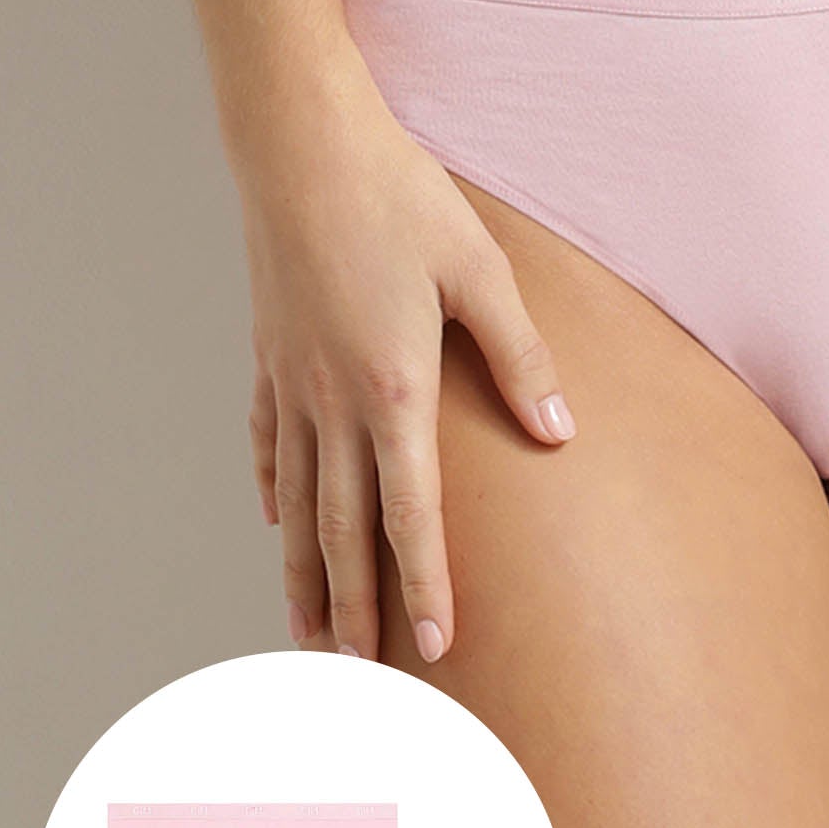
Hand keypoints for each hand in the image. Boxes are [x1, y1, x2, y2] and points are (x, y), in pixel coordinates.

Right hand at [241, 77, 574, 663]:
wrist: (302, 144)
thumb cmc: (402, 199)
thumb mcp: (482, 273)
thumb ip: (521, 356)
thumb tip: (559, 431)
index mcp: (394, 390)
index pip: (412, 515)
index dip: (425, 588)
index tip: (436, 651)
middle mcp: (334, 403)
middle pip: (344, 532)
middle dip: (356, 612)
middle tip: (362, 683)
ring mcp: (293, 383)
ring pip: (297, 503)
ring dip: (305, 574)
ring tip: (308, 635)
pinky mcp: (270, 355)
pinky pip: (269, 443)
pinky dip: (275, 492)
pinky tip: (278, 521)